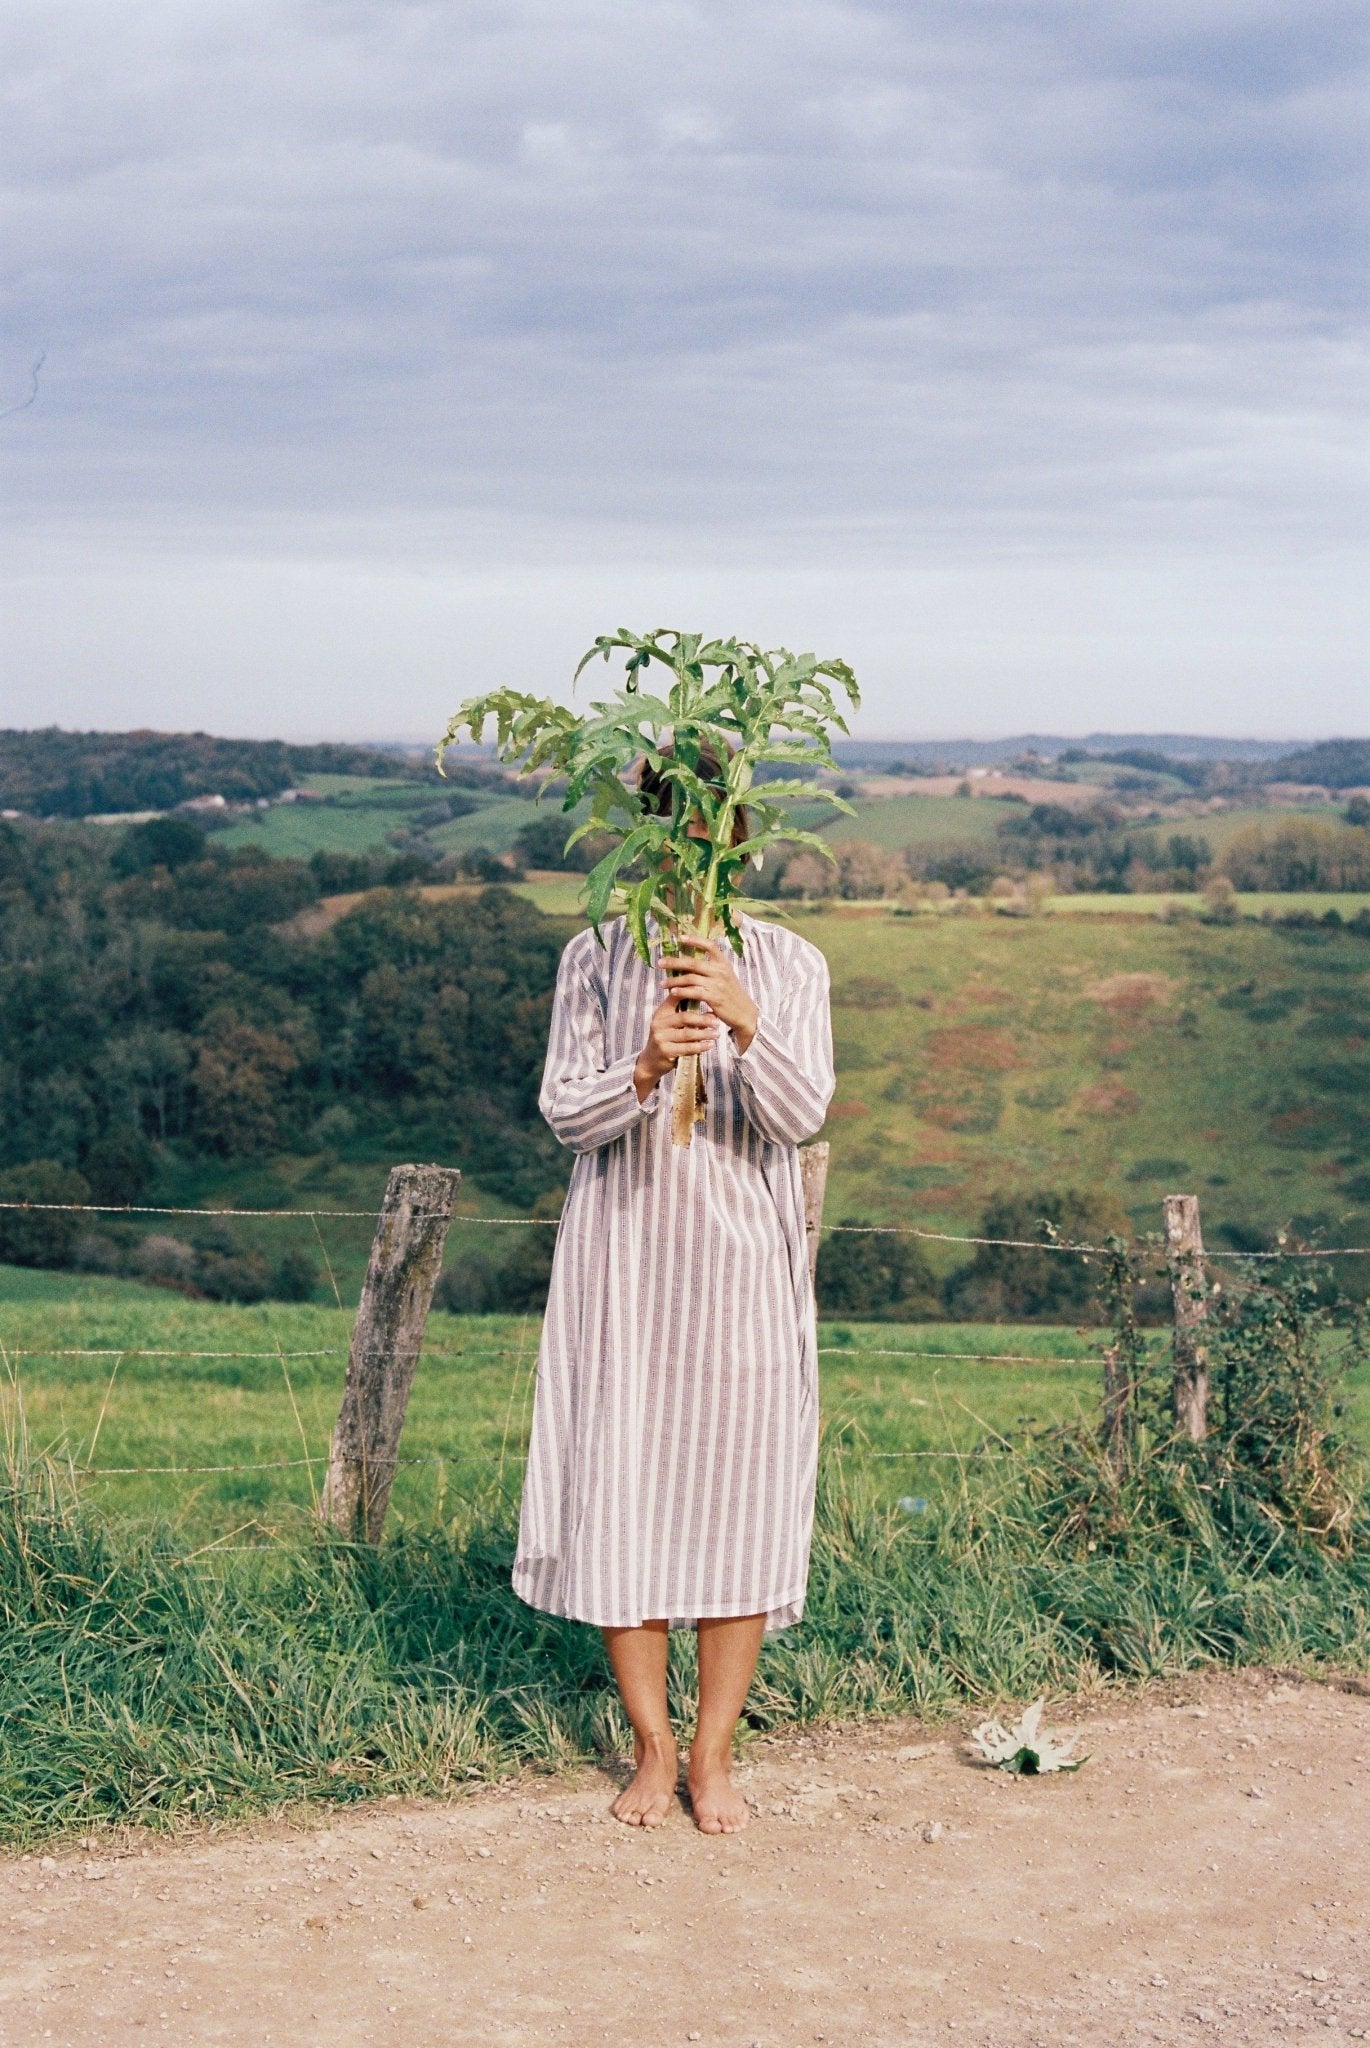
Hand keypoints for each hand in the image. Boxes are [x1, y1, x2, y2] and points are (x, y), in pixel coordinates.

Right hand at [633, 993, 720, 1100]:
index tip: (706, 994)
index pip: (674, 998)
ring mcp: (661, 1038)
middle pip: (684, 1017)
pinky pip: (687, 1048)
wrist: (651, 1061)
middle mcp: (658, 1023)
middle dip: (703, 1019)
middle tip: (716, 1022)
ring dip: (704, 1034)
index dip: (689, 993)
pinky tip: (709, 1045)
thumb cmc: (667, 1040)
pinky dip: (700, 1046)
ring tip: (716, 1034)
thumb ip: (687, 1017)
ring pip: (687, 1034)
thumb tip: (712, 1013)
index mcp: (661, 1013)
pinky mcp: (665, 1051)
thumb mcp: (671, 1025)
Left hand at [659, 935, 759, 1052]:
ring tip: (662, 984)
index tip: (680, 938)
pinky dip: (682, 991)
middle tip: (660, 963)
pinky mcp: (714, 998)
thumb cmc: (731, 994)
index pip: (710, 946)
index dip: (695, 940)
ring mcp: (717, 984)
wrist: (744, 1013)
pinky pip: (694, 992)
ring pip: (690, 978)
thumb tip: (691, 962)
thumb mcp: (726, 976)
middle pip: (693, 963)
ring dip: (674, 980)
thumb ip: (712, 968)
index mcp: (723, 963)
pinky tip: (672, 992)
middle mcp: (720, 971)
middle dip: (674, 962)